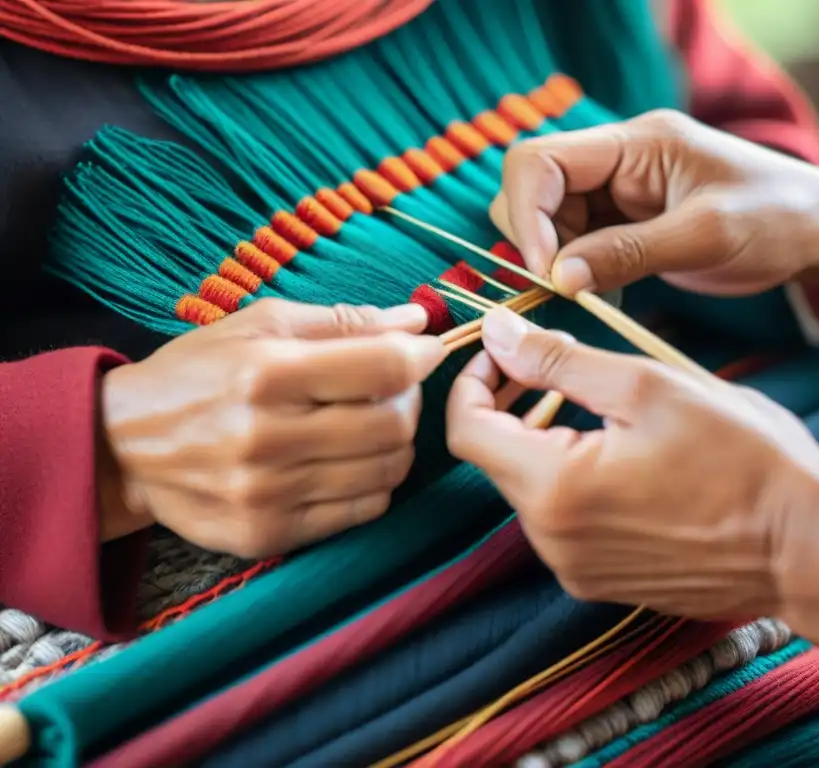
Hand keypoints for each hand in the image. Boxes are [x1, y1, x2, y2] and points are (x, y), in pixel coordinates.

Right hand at [99, 299, 443, 557]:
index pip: (384, 368)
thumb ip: (343, 322)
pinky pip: (362, 511)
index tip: (425, 350)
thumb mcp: (259, 325)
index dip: (421, 356)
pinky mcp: (268, 534)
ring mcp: (268, 494)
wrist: (122, 447)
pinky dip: (373, 483)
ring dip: (396, 443)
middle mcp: (268, 437)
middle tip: (393, 389)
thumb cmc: (196, 373)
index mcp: (266, 373)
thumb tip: (416, 321)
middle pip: (394, 426)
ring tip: (371, 424)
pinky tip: (350, 461)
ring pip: (387, 472)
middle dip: (409, 402)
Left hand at [446, 309, 818, 653]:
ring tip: (589, 398)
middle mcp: (553, 542)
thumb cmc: (743, 460)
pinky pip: (562, 520)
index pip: (466, 430)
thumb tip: (496, 332)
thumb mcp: (648, 387)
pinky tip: (615, 449)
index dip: (472, 380)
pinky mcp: (603, 579)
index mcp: (554, 490)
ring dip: (542, 437)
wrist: (809, 547)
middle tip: (549, 361)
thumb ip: (559, 360)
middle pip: (496, 459)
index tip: (501, 348)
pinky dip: (569, 475)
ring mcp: (577, 568)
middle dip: (511, 403)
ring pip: (529, 488)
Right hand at [489, 109, 818, 296]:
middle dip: (538, 241)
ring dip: (557, 262)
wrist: (818, 229)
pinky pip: (576, 244)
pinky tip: (605, 295)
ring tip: (593, 294)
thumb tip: (557, 277)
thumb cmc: (778, 219)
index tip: (546, 272)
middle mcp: (618, 161)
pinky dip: (577, 273)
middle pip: (535, 191)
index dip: (527, 216)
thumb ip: (627, 254)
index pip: (539, 161)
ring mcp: (619, 192)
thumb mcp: (706, 237)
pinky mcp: (626, 223)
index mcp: (635, 143)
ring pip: (550, 222)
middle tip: (567, 288)